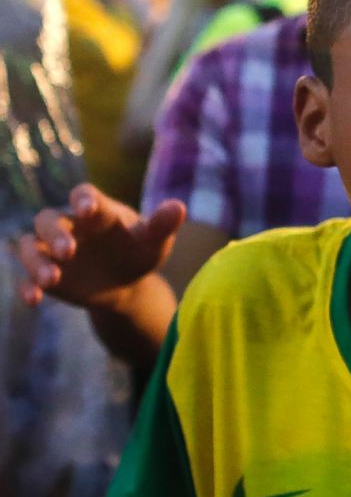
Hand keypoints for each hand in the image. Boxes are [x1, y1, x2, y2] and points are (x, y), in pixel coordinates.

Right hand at [17, 184, 185, 311]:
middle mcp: (69, 224)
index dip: (83, 200)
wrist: (126, 283)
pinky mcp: (44, 272)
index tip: (87, 209)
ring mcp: (51, 248)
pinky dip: (27, 286)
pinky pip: (26, 275)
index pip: (84, 195)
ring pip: (29, 246)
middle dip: (55, 234)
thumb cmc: (139, 253)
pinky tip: (34, 300)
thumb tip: (179, 207)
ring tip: (52, 279)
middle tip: (68, 251)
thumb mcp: (155, 242)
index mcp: (97, 210)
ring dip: (36, 261)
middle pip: (49, 219)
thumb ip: (162, 225)